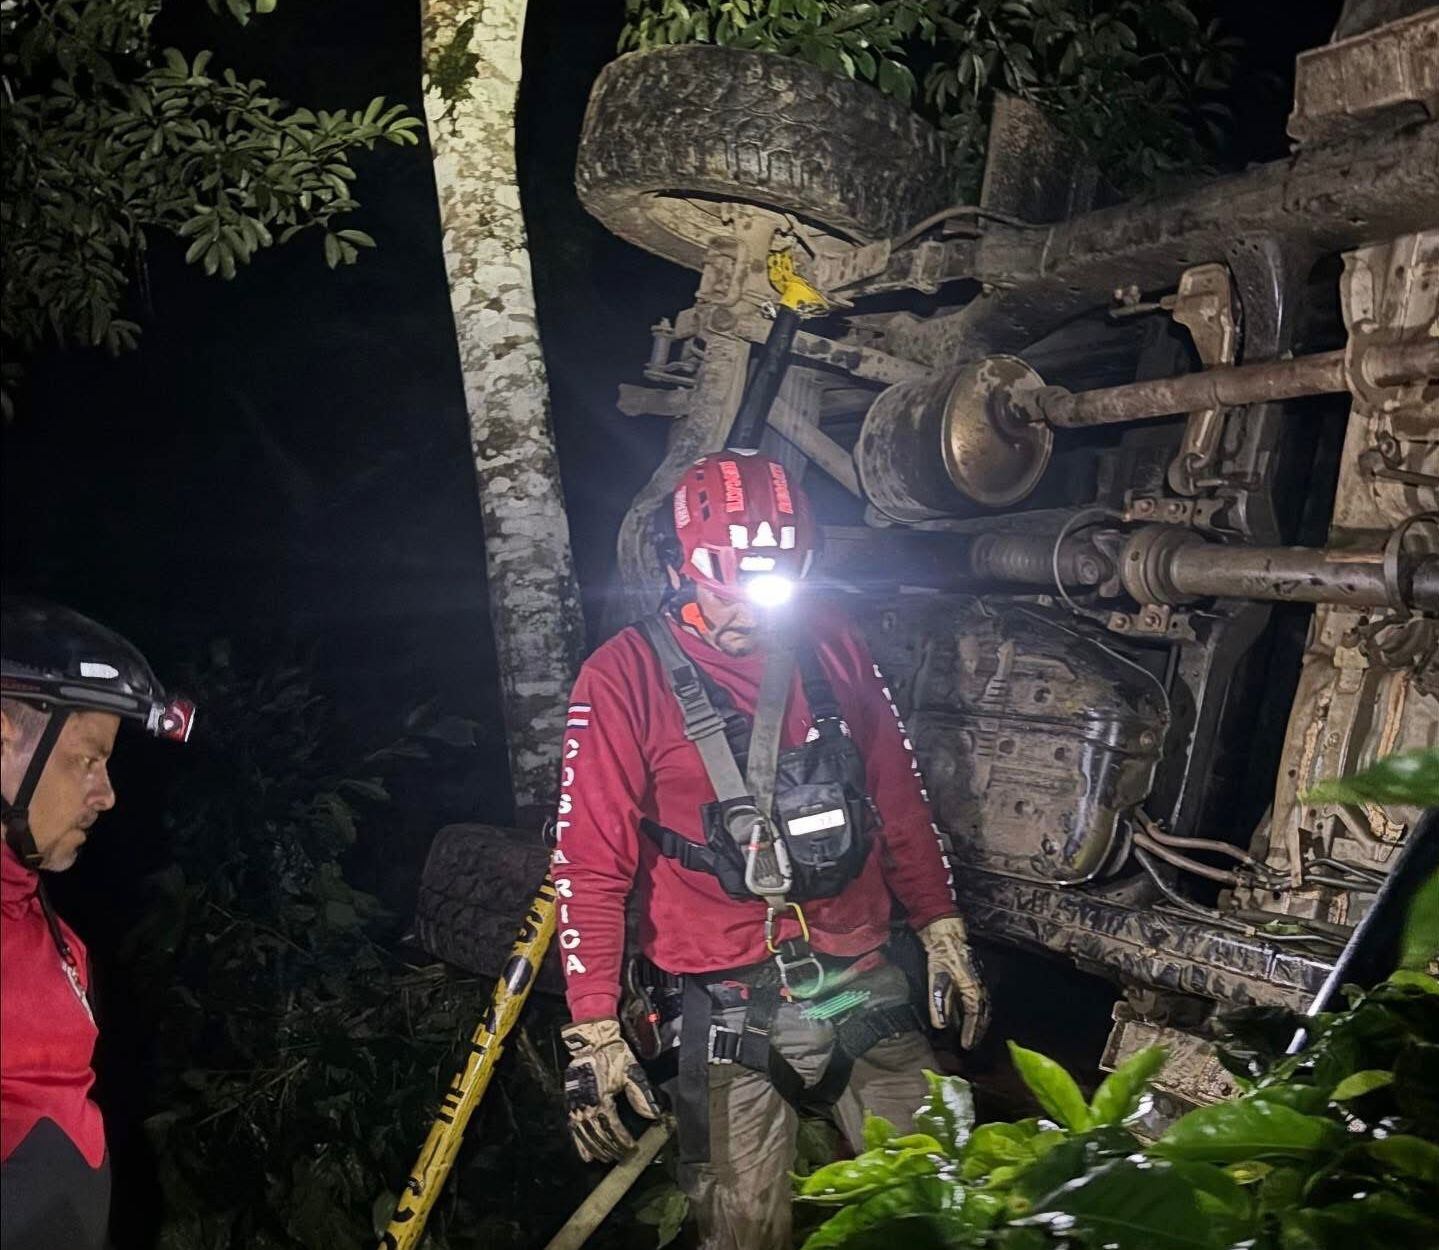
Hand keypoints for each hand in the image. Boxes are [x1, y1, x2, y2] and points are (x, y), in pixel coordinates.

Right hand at [560, 1017, 660, 1161]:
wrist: (592, 1042)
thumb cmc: (613, 1056)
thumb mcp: (632, 1072)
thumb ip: (642, 1095)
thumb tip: (654, 1115)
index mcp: (601, 1099)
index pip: (612, 1127)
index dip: (622, 1140)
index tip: (631, 1148)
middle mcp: (585, 1106)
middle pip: (598, 1135)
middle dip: (610, 1148)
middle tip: (621, 1157)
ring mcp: (576, 1106)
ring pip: (585, 1135)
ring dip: (596, 1149)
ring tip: (606, 1158)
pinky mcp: (570, 1103)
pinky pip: (574, 1129)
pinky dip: (580, 1144)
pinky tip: (586, 1154)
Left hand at [917, 916, 989, 1048]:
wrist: (946, 934)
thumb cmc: (942, 954)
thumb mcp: (936, 978)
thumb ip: (938, 1002)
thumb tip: (941, 1025)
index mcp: (973, 988)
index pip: (975, 1015)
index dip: (971, 1031)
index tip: (966, 1045)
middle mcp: (979, 986)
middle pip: (983, 1014)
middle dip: (978, 1030)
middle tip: (970, 1044)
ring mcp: (978, 981)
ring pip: (982, 1007)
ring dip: (978, 1022)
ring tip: (971, 1035)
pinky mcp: (973, 978)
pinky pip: (978, 1000)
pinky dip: (975, 1012)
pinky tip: (967, 1016)